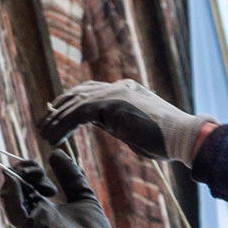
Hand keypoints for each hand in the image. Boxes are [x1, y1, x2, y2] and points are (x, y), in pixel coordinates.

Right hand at [0, 151, 115, 227]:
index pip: (21, 183)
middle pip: (11, 187)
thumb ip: (70, 175)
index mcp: (41, 206)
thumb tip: (56, 153)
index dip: (28, 169)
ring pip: (8, 198)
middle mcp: (33, 214)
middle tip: (41, 170)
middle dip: (22, 170)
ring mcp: (32, 223)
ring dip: (17, 179)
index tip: (47, 167)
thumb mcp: (82, 195)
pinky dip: (13, 196)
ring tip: (37, 175)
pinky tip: (23, 183)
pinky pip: (15, 213)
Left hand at [38, 78, 207, 164]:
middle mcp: (118, 86)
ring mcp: (115, 93)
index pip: (90, 91)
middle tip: (43, 124)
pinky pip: (78, 113)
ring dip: (56, 120)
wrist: (184, 137)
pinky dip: (62, 126)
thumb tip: (105, 125)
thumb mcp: (136, 128)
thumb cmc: (167, 141)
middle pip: (77, 92)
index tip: (57, 117)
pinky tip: (54, 139)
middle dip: (58, 108)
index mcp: (125, 89)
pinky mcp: (112, 104)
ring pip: (74, 102)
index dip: (70, 103)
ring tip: (44, 135)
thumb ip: (119, 121)